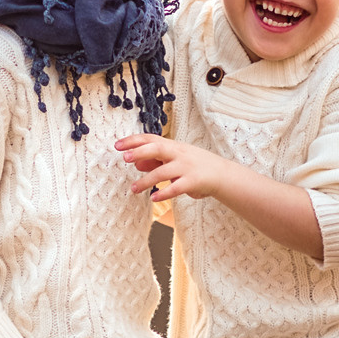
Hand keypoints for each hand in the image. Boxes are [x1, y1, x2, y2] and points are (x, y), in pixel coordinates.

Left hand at [116, 134, 234, 202]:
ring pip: (163, 172)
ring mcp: (186, 167)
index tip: (117, 145)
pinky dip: (164, 193)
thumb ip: (155, 161)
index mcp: (173, 146)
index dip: (134, 141)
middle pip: (157, 148)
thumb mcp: (175, 159)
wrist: (221, 174)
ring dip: (146, 181)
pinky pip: (176, 188)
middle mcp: (179, 154)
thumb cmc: (194, 166)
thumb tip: (135, 162)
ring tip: (134, 189)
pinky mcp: (193, 182)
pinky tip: (153, 198)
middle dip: (140, 152)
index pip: (151, 139)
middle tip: (124, 158)